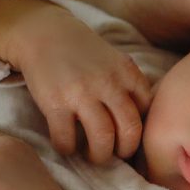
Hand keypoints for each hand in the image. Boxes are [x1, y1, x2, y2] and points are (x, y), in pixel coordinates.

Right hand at [0, 0, 152, 162]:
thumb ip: (131, 84)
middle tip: (116, 154)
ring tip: (94, 156)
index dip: (140, 129)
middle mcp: (108, 84)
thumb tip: (145, 117)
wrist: (43, 33)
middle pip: (130, 130)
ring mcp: (81, 94)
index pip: (146, 111)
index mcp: (127, 73)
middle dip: (126, 150)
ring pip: (103, 140)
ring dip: (100, 156)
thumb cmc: (83, 52)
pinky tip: (68, 146)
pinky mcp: (55, 104)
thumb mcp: (115, 61)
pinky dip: (68, 150)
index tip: (129, 136)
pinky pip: (67, 139)